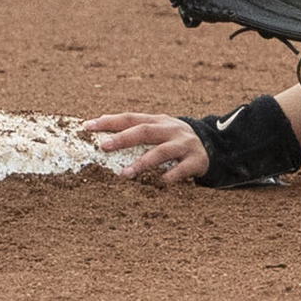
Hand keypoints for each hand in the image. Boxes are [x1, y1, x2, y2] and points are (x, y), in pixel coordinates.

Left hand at [82, 113, 206, 182]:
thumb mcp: (158, 131)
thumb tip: (103, 139)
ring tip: (124, 174)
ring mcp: (184, 144)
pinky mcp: (196, 161)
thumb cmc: (174, 141)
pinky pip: (181, 170)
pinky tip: (159, 183)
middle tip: (103, 146)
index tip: (87, 126)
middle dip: (123, 138)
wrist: (212, 146)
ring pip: (161, 152)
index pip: (130, 118)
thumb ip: (136, 133)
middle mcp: (170, 129)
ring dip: (141, 163)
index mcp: (157, 120)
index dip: (109, 121)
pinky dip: (170, 176)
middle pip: (144, 130)